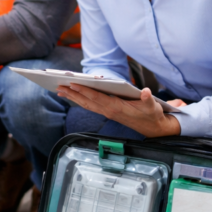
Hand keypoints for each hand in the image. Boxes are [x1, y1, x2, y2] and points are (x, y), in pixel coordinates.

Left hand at [57, 84, 181, 137]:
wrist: (153, 127)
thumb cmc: (151, 114)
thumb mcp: (153, 106)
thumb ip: (148, 99)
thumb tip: (146, 92)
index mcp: (117, 107)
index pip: (97, 98)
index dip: (85, 91)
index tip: (73, 84)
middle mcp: (108, 110)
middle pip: (87, 101)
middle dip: (73, 94)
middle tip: (59, 86)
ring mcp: (106, 112)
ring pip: (86, 104)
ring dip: (73, 98)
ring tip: (60, 91)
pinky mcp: (107, 112)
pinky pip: (90, 106)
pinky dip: (80, 100)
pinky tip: (73, 96)